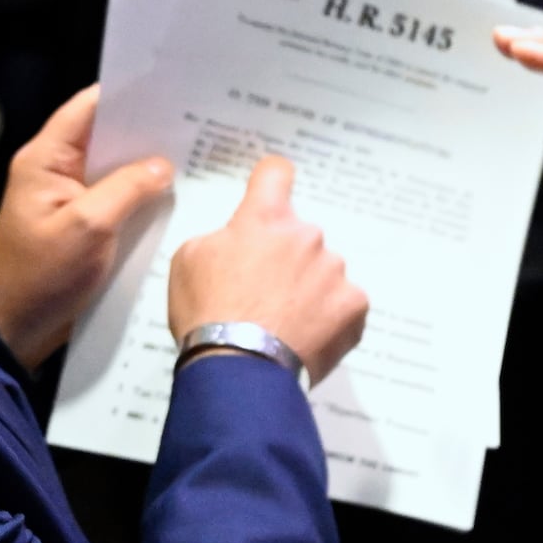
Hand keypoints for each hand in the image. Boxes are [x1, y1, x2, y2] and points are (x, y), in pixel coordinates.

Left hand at [0, 87, 175, 367]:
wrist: (18, 329)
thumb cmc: (44, 275)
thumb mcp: (88, 227)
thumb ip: (127, 189)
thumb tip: (163, 165)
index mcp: (46, 160)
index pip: (88, 108)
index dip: (127, 94)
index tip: (170, 86)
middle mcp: (57, 171)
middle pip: (106, 135)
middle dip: (147, 129)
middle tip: (197, 119)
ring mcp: (71, 199)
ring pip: (115, 168)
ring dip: (148, 163)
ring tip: (197, 151)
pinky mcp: (84, 225)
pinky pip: (117, 199)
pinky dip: (142, 195)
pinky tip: (178, 193)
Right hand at [167, 155, 368, 379]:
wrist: (239, 369)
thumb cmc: (207, 313)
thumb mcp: (188, 261)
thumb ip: (221, 237)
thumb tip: (238, 240)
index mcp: (265, 218)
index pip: (276, 173)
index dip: (271, 182)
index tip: (270, 192)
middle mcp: (307, 236)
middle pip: (299, 235)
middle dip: (285, 257)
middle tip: (263, 293)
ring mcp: (335, 271)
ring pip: (323, 271)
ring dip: (308, 288)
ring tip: (283, 323)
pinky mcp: (354, 306)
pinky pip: (343, 304)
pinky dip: (329, 318)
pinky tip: (306, 337)